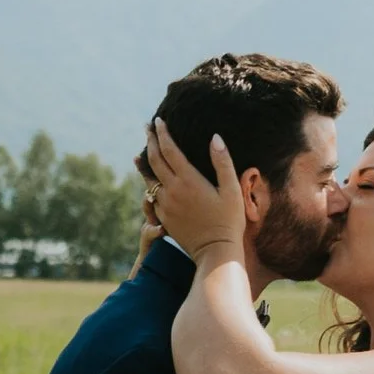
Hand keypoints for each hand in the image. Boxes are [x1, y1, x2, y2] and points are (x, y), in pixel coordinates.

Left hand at [144, 117, 245, 267]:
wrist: (215, 252)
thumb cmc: (229, 221)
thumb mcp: (232, 189)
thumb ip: (223, 162)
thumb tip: (215, 138)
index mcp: (188, 180)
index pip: (169, 149)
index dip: (162, 133)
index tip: (158, 121)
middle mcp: (172, 190)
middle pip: (154, 160)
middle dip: (150, 141)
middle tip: (147, 128)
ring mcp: (165, 205)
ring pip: (149, 179)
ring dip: (145, 163)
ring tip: (141, 153)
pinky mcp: (163, 218)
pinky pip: (152, 196)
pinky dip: (149, 184)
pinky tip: (151, 181)